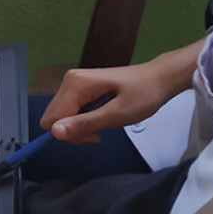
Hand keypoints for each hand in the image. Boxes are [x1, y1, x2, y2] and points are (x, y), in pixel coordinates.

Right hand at [41, 61, 189, 144]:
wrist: (160, 78)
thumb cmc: (143, 95)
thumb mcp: (116, 115)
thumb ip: (84, 124)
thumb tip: (54, 132)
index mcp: (76, 84)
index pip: (52, 119)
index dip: (70, 133)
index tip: (94, 135)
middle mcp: (70, 80)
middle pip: (54, 117)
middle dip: (74, 131)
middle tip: (100, 131)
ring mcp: (75, 83)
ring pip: (62, 116)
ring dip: (80, 127)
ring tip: (104, 124)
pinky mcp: (81, 88)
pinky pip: (71, 111)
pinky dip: (84, 121)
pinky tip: (101, 118)